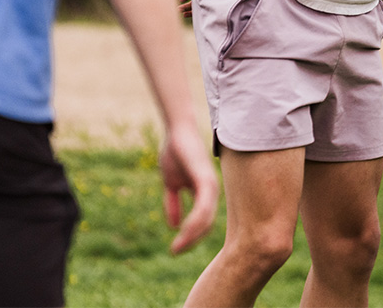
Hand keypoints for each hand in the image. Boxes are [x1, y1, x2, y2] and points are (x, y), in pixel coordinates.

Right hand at [159, 121, 218, 254]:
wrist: (176, 131)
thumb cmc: (176, 153)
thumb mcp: (172, 183)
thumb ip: (174, 203)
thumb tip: (174, 225)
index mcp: (205, 192)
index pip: (204, 222)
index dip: (191, 237)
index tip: (176, 249)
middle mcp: (211, 190)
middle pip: (207, 224)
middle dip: (191, 240)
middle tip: (176, 251)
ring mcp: (210, 184)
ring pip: (206, 218)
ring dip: (191, 235)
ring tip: (178, 247)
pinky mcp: (205, 178)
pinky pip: (203, 205)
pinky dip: (194, 221)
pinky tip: (183, 230)